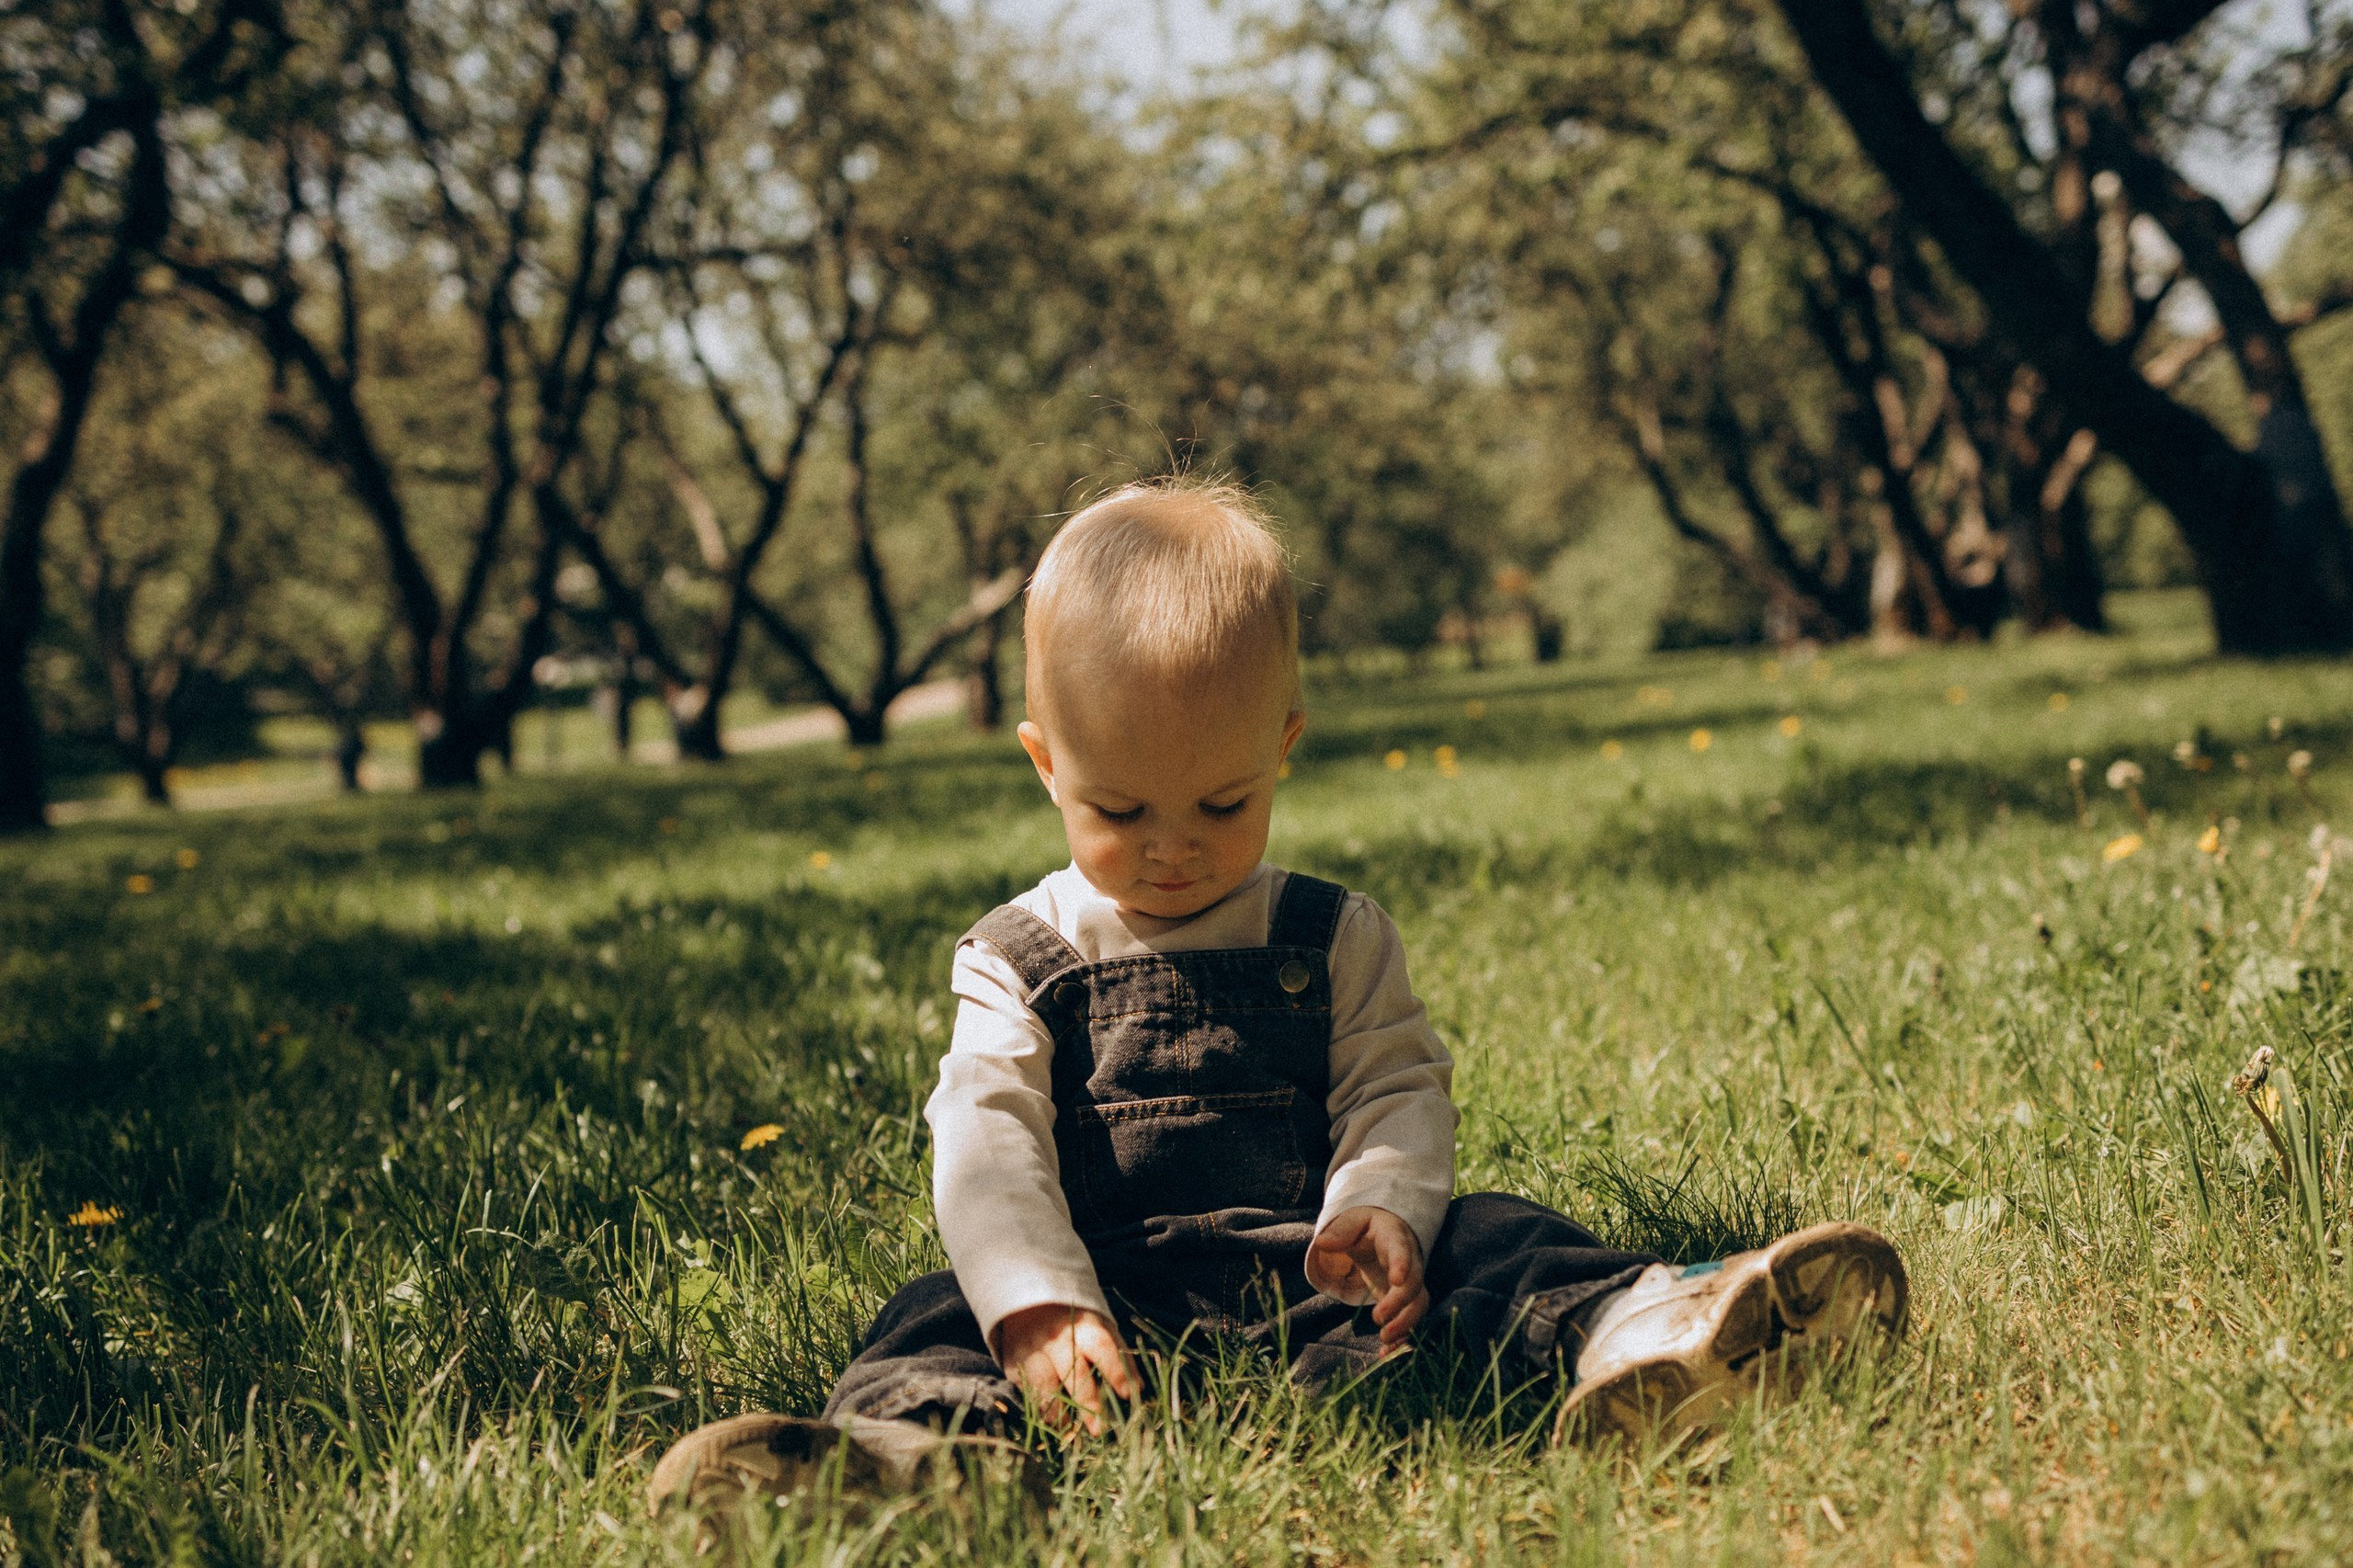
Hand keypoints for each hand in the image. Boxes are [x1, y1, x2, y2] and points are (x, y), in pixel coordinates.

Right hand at [992, 1302, 1136, 1435]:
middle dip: (1088, 1404)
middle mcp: (1057, 1338)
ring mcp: (1033, 1350)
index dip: (1117, 1372)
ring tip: (1070, 1431)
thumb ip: (1118, 1356)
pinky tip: (1051, 1422)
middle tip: (1100, 1430)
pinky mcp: (1013, 1363)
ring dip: (1058, 1413)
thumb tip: (1138, 1390)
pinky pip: (1026, 1392)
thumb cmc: (1075, 1325)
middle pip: (1073, 1372)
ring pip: (1044, 1386)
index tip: (1129, 1395)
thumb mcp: (1100, 1329)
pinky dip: (1039, 1410)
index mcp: (1084, 1327)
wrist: (1029, 1306)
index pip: (1103, 1348)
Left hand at [1305, 1206, 1427, 1349]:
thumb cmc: (1366, 1227)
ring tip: (1385, 1342)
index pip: (1401, 1250)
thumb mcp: (1353, 1220)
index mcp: (1395, 1238)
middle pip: (1414, 1284)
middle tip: (1378, 1319)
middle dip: (1399, 1304)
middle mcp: (1410, 1262)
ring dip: (1405, 1325)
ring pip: (1418, 1305)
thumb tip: (1323, 1243)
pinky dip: (1401, 1336)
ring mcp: (1410, 1283)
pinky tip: (1386, 1352)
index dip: (1402, 1264)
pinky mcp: (1406, 1301)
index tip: (1396, 1280)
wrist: (1385, 1235)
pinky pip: (1410, 1319)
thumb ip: (1340, 1230)